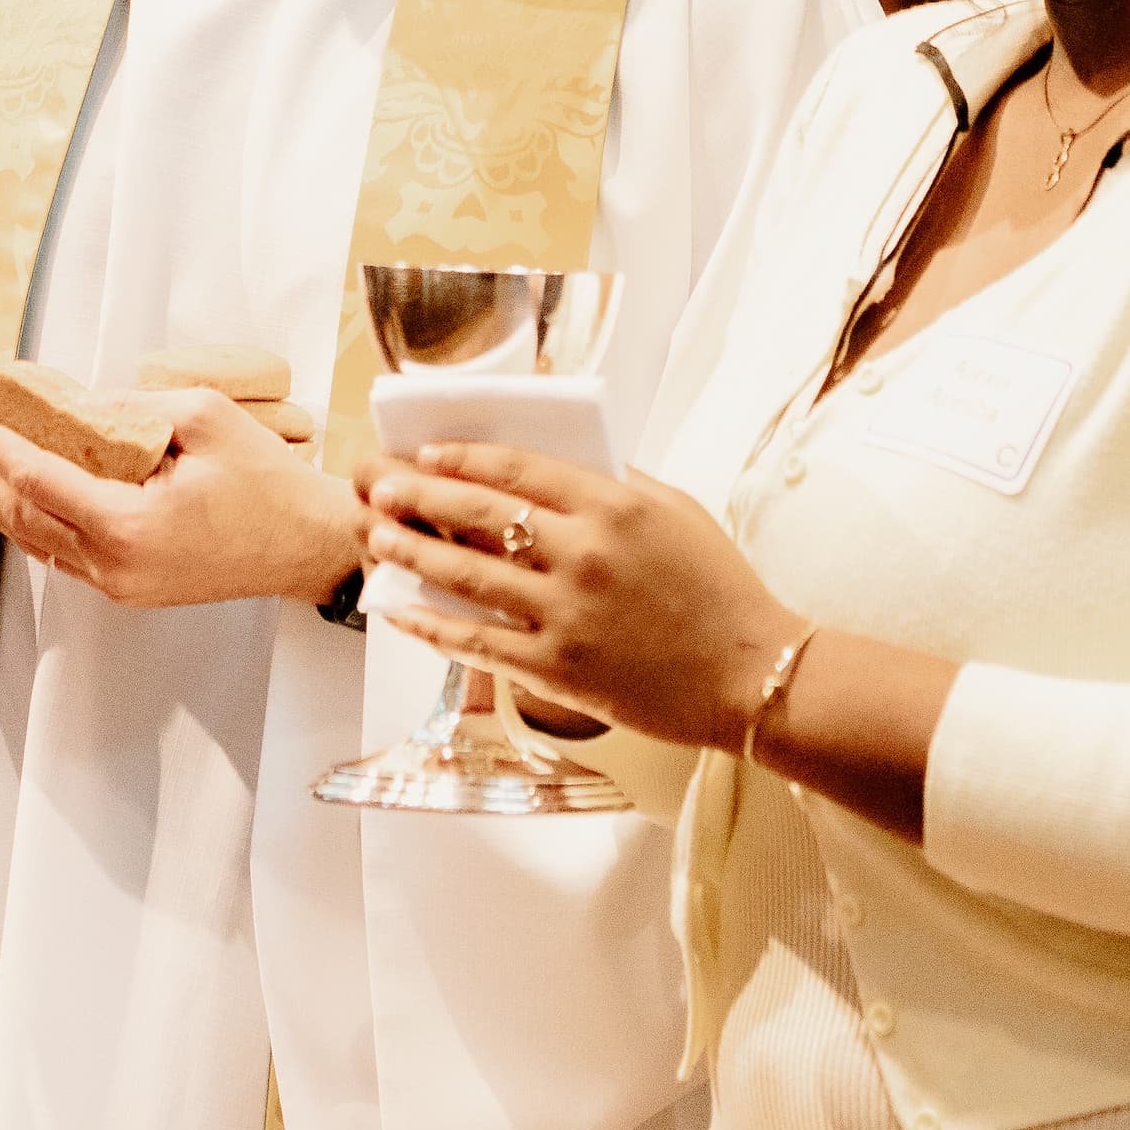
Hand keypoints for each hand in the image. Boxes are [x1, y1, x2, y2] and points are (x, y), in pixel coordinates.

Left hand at [0, 385, 362, 608]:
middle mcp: (114, 566)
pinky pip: (62, 550)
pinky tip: (6, 495)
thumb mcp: (203, 417)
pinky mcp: (128, 586)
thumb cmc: (268, 484)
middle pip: (22, 516)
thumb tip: (75, 406)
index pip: (38, 480)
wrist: (308, 544)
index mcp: (129, 527)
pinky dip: (28, 519)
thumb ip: (131, 409)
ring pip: (36, 538)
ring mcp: (119, 584)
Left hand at [357, 443, 799, 750]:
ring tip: (376, 538)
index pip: (518, 469)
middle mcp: (585, 554)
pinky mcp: (560, 669)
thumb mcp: (679, 512)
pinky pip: (479, 643)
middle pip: (478, 514)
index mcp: (614, 506)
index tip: (427, 454)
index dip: (463, 458)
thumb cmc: (721, 591)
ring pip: (467, 576)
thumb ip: (620, 484)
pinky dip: (432, 626)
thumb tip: (563, 464)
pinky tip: (401, 613)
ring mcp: (568, 614)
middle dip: (418, 496)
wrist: (752, 674)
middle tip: (380, 486)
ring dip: (412, 554)